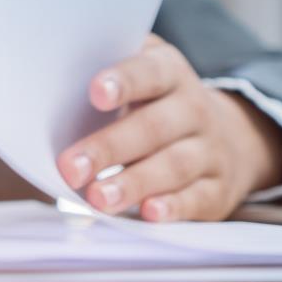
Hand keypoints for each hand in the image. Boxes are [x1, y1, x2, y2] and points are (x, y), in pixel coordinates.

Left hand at [56, 35, 281, 221]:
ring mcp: (209, 150)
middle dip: (109, 148)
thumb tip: (49, 75)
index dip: (123, 82)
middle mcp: (193, 108)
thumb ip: (103, 69)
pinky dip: (173, 207)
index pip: (148, 73)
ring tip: (97, 198)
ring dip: (133, 184)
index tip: (95, 94)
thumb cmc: (158, 101)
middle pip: (152, 127)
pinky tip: (147, 213)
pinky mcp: (217, 189)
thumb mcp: (142, 72)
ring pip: (172, 165)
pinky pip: (196, 199)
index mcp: (169, 72)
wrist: (232, 134)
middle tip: (71, 167)